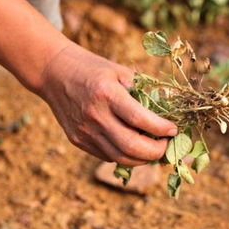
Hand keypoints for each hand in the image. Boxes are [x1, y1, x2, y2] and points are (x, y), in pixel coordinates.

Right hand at [37, 44, 177, 165]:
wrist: (55, 73)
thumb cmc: (94, 69)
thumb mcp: (121, 72)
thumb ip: (143, 91)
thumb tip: (170, 111)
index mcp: (107, 94)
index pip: (139, 119)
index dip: (161, 128)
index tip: (174, 129)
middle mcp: (94, 115)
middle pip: (130, 146)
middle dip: (155, 151)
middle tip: (167, 145)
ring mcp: (84, 131)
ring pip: (120, 158)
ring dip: (142, 158)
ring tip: (154, 149)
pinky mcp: (77, 140)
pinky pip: (107, 156)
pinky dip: (125, 156)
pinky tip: (135, 147)